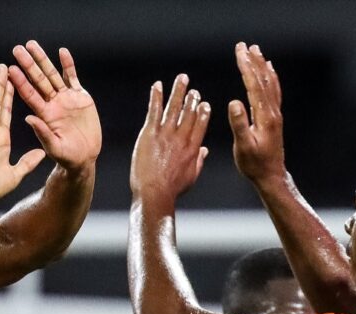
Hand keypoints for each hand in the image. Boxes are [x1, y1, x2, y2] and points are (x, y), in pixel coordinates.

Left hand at [9, 41, 101, 170]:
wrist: (84, 157)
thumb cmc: (66, 157)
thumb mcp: (54, 148)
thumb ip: (42, 133)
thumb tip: (27, 118)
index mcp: (44, 115)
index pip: (29, 95)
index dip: (20, 82)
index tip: (10, 70)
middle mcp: (52, 104)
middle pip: (38, 80)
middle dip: (28, 65)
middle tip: (17, 49)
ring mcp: (66, 99)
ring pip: (52, 75)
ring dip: (43, 60)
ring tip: (32, 44)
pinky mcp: (80, 97)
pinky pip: (72, 78)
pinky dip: (68, 65)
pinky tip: (62, 52)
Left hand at [129, 74, 210, 199]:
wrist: (154, 192)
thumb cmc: (172, 189)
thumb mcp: (191, 176)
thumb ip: (199, 161)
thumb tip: (205, 151)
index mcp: (193, 148)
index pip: (200, 124)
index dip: (203, 112)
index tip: (204, 104)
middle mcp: (181, 138)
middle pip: (189, 113)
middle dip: (192, 100)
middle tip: (193, 90)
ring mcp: (166, 134)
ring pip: (174, 107)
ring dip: (178, 91)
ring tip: (182, 79)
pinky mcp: (150, 133)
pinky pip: (154, 111)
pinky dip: (157, 97)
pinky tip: (158, 86)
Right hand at [229, 43, 285, 183]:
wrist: (271, 176)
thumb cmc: (254, 164)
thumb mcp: (243, 147)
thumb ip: (239, 124)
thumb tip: (234, 102)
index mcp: (264, 116)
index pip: (254, 86)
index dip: (246, 67)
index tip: (239, 52)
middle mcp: (273, 112)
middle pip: (263, 80)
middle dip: (253, 61)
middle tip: (244, 45)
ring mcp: (275, 114)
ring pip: (270, 84)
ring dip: (262, 66)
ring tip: (256, 51)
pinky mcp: (274, 118)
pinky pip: (274, 91)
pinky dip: (270, 78)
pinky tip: (268, 72)